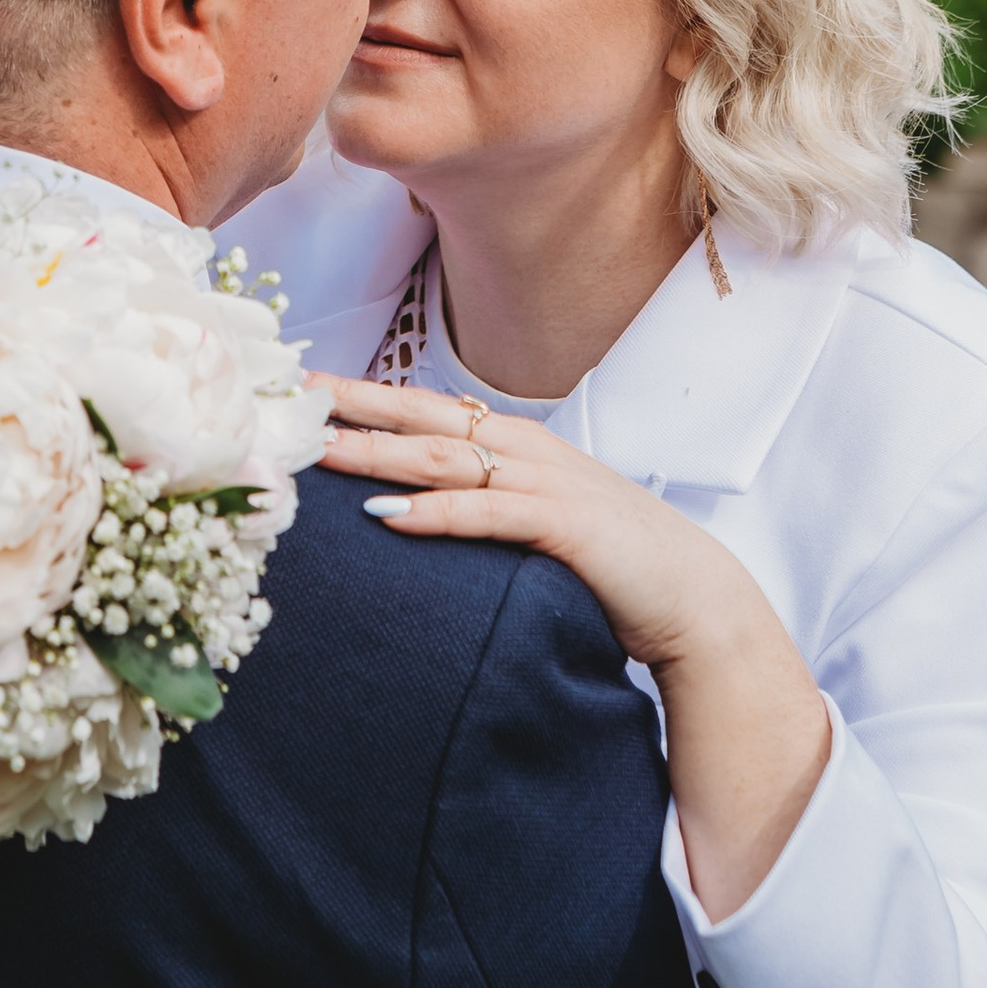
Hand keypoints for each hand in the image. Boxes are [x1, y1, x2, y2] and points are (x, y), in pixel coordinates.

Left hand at [324, 375, 748, 670]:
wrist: (694, 599)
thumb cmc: (613, 562)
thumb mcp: (542, 519)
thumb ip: (491, 502)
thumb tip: (422, 506)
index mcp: (516, 444)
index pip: (425, 412)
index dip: (364, 398)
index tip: (305, 389)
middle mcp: (525, 451)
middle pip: (421, 420)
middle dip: (354, 408)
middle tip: (292, 400)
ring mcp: (545, 484)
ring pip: (442, 460)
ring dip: (376, 454)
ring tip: (320, 451)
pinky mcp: (562, 526)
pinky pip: (486, 514)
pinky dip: (436, 513)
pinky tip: (390, 517)